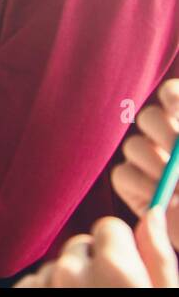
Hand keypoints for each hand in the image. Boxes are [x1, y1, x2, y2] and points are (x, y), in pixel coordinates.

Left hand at [15, 213, 177, 287]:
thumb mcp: (164, 296)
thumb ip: (158, 256)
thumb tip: (154, 212)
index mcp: (114, 268)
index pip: (108, 226)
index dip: (120, 250)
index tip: (126, 272)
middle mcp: (73, 271)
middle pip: (81, 244)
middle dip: (93, 264)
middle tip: (107, 294)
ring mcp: (45, 284)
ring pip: (58, 264)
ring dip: (69, 280)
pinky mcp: (23, 296)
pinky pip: (36, 280)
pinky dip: (48, 292)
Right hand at [112, 79, 178, 248]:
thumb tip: (172, 136)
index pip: (171, 94)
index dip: (172, 97)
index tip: (177, 109)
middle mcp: (166, 139)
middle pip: (149, 117)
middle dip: (164, 132)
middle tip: (176, 148)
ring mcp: (146, 162)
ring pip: (134, 146)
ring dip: (155, 164)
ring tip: (176, 186)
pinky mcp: (129, 185)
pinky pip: (122, 174)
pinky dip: (142, 186)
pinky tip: (163, 202)